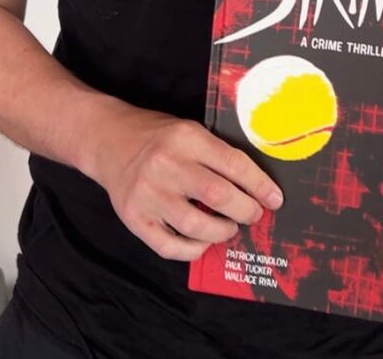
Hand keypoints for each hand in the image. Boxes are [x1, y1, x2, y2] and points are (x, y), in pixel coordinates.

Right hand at [92, 105, 283, 261]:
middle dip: (245, 211)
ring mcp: (147, 193)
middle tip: (253, 214)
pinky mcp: (133, 217)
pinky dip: (192, 250)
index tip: (275, 199)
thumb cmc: (156, 136)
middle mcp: (166, 164)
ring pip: (196, 226)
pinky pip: (168, 246)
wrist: (107, 139)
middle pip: (218, 196)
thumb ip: (215, 153)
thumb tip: (255, 186)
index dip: (259, 185)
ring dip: (222, 232)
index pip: (233, 164)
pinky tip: (201, 243)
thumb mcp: (188, 130)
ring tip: (228, 228)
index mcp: (185, 137)